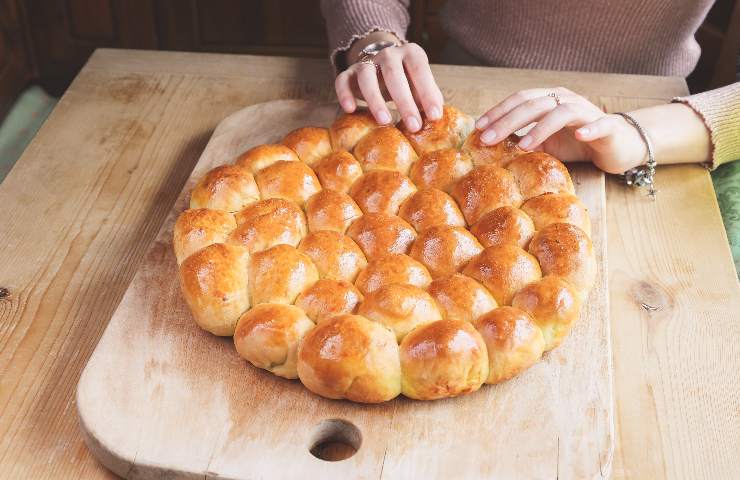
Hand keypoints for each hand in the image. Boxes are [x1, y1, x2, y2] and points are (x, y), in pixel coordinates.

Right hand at [336, 41, 443, 132]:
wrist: (381, 65)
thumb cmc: (407, 80)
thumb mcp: (421, 85)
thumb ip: (429, 97)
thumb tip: (438, 120)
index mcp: (411, 54)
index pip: (420, 71)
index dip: (427, 93)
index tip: (434, 116)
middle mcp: (388, 54)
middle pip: (394, 74)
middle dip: (404, 101)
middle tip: (414, 126)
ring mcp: (367, 62)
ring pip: (367, 77)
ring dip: (375, 99)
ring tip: (384, 121)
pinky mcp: (349, 73)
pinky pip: (342, 81)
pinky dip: (344, 94)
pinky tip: (350, 110)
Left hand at [475, 87, 647, 173]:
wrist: (616, 145)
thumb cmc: (576, 143)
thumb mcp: (544, 144)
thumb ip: (523, 141)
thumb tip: (490, 148)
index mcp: (549, 100)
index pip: (519, 100)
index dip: (498, 111)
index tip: (478, 127)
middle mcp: (566, 100)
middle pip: (534, 104)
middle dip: (508, 121)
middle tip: (488, 138)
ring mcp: (587, 111)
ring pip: (561, 112)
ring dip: (540, 128)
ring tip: (523, 146)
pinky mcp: (608, 126)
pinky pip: (599, 124)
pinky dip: (588, 128)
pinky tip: (577, 135)